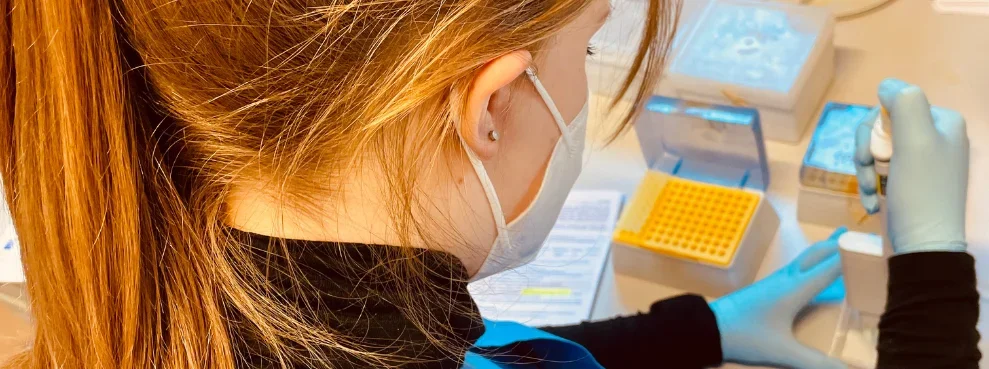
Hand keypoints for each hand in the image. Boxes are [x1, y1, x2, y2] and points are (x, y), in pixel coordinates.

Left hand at [710, 228, 847, 368]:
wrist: (708, 328)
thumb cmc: (745, 335)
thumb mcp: (782, 351)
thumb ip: (815, 362)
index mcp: (795, 288)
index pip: (831, 267)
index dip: (853, 255)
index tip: (874, 245)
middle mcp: (787, 279)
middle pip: (817, 255)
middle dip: (838, 244)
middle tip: (856, 233)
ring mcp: (775, 282)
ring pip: (805, 259)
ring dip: (823, 251)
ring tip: (837, 242)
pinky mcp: (767, 288)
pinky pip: (796, 269)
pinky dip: (811, 264)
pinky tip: (811, 273)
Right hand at [854, 78, 968, 253]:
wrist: (925, 247)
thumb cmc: (921, 192)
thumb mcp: (916, 140)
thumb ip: (904, 101)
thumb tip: (886, 85)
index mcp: (943, 122)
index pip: (893, 106)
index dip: (873, 128)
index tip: (869, 153)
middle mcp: (936, 138)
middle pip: (882, 128)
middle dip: (867, 151)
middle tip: (866, 171)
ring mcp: (923, 162)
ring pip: (877, 150)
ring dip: (865, 172)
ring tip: (868, 192)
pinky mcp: (910, 183)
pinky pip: (881, 172)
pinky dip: (870, 186)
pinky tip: (872, 203)